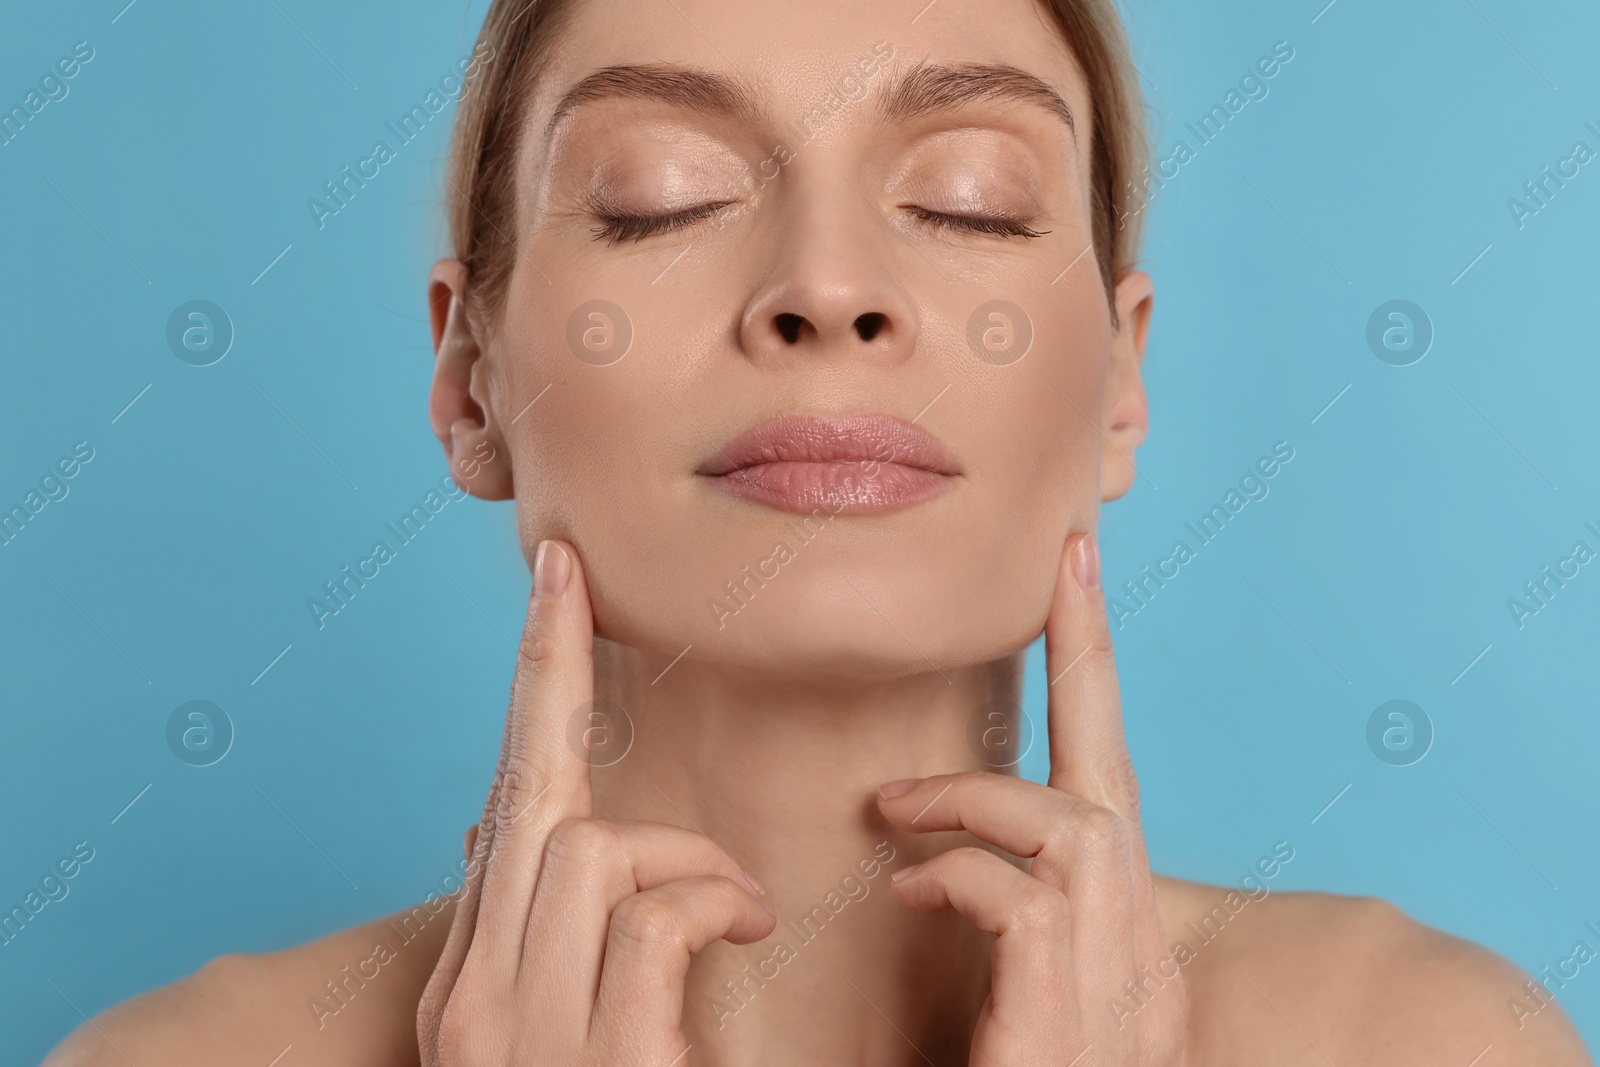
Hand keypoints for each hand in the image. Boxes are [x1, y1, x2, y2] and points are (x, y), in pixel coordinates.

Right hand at [416, 540, 775, 1066]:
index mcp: (480, 985)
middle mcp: (480, 999)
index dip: (531, 685)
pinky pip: (650, 916)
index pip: (506, 805)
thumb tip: (511, 831)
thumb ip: (553, 938)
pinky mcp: (588, 1055)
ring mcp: (522, 1032)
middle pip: (526, 799)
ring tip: (729, 905)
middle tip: (569, 582)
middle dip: (550, 681)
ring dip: (678, 857)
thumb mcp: (558, 1035)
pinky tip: (739, 929)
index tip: (552, 583)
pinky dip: (705, 903)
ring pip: (589, 848)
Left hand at [876, 532, 1186, 1064]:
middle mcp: (1141, 965)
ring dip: (976, 807)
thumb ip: (990, 932)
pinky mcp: (1077, 1021)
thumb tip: (928, 862)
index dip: (1092, 672)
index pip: (1111, 789)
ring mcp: (1123, 996)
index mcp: (1122, 954)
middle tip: (1034, 605)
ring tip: (897, 816)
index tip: (1073, 568)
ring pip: (1076, 831)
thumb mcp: (1005, 1013)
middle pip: (1109, 794)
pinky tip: (909, 892)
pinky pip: (1026, 897)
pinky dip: (960, 876)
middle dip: (1076, 683)